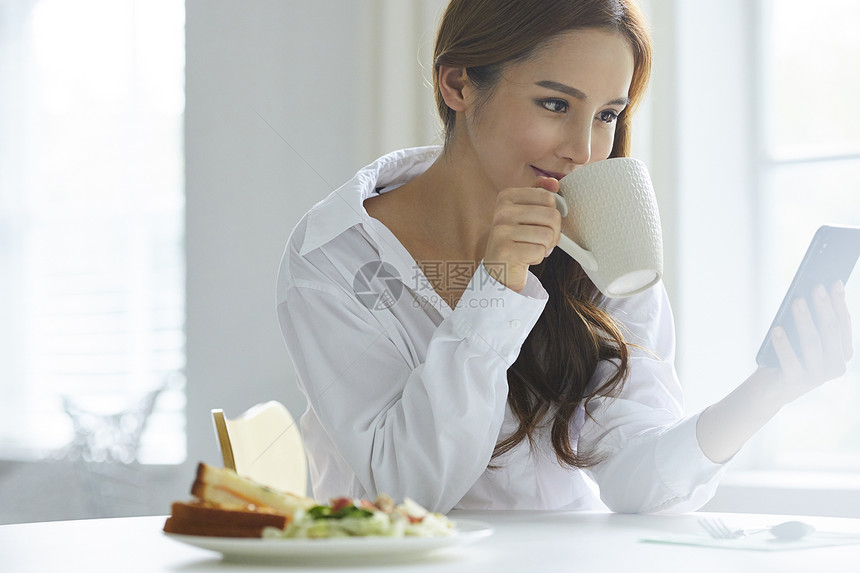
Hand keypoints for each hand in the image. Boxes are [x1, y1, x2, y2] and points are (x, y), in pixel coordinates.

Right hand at [483, 177, 561, 291]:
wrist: (500, 268)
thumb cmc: (517, 239)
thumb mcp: (527, 213)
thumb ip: (540, 194)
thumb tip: (554, 182)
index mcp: (506, 196)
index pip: (548, 198)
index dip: (552, 214)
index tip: (540, 224)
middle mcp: (501, 211)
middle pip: (551, 216)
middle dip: (553, 233)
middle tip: (540, 240)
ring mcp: (500, 231)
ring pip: (547, 235)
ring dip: (545, 247)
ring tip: (531, 249)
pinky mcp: (504, 251)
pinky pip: (539, 251)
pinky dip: (537, 258)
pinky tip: (525, 258)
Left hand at [767, 280, 852, 403]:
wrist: (769, 390)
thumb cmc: (786, 357)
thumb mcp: (801, 339)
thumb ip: (810, 322)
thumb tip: (809, 293)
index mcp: (842, 354)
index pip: (843, 324)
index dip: (839, 302)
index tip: (834, 281)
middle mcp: (835, 366)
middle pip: (830, 330)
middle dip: (824, 306)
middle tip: (816, 286)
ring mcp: (817, 376)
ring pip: (812, 342)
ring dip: (804, 320)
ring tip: (797, 301)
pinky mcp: (796, 381)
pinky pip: (790, 359)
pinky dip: (783, 343)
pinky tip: (776, 328)